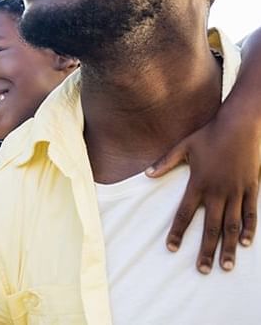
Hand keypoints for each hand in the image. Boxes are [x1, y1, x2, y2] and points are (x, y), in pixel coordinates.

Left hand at [147, 112, 259, 272]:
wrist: (239, 126)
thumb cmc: (209, 135)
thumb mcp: (183, 147)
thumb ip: (165, 162)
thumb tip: (146, 174)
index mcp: (198, 183)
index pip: (184, 213)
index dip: (177, 231)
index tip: (171, 248)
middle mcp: (218, 191)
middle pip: (210, 227)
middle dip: (205, 250)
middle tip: (202, 270)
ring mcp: (236, 191)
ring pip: (232, 226)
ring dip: (229, 247)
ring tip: (226, 266)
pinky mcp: (252, 188)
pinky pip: (251, 213)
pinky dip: (249, 229)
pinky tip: (246, 244)